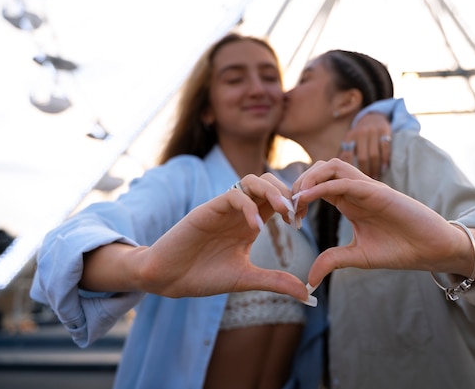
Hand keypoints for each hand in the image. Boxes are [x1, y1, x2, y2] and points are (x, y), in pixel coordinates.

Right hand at [83, 173, 312, 304]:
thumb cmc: (204, 276)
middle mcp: (239, 211)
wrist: (168, 279)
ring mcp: (224, 208)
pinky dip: (248, 207)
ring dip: (272, 192)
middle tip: (295, 216)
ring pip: (252, 180)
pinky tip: (255, 228)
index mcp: (250, 222)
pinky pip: (233, 196)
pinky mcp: (207, 209)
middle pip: (269, 182)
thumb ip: (275, 282)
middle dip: (287, 193)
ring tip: (283, 213)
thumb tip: (306, 294)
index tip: (301, 223)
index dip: (293, 205)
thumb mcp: (246, 279)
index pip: (278, 199)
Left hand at [292, 159, 469, 289]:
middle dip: (300, 183)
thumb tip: (309, 278)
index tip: (289, 218)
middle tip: (288, 207)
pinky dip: (324, 186)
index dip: (299, 197)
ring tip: (296, 199)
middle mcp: (357, 190)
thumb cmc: (400, 249)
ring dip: (310, 178)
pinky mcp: (379, 192)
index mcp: (350, 201)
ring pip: (332, 166)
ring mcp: (368, 188)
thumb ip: (333, 260)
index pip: (318, 186)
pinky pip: (346, 181)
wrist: (432, 249)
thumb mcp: (359, 256)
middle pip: (321, 169)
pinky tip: (308, 199)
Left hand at [339, 112, 391, 178]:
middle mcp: (360, 133)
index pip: (347, 155)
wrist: (373, 116)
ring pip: (374, 155)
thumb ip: (343, 154)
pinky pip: (385, 148)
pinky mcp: (385, 131)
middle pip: (362, 157)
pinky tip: (384, 169)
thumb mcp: (350, 140)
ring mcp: (373, 132)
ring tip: (374, 178)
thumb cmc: (359, 136)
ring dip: (374, 168)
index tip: (347, 181)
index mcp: (350, 137)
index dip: (347, 170)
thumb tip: (333, 173)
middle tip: (364, 183)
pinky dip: (385, 160)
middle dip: (363, 172)